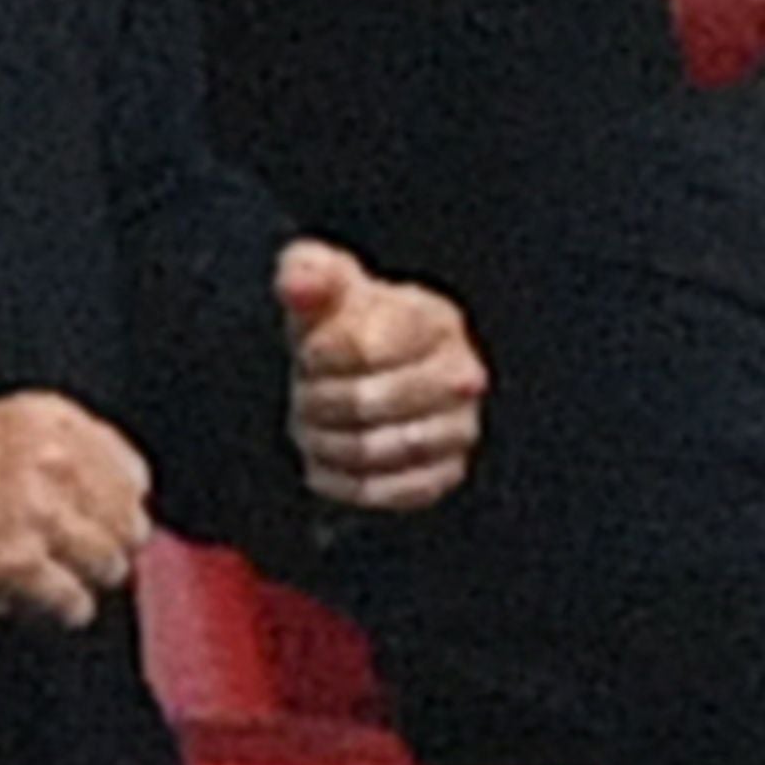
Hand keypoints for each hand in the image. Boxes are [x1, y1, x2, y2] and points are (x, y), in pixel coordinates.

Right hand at [0, 393, 150, 623]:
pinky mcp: (20, 564)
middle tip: (71, 556)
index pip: (132, 470)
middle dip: (102, 544)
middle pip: (128, 522)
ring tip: (43, 578)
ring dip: (81, 579)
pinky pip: (74, 603)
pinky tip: (28, 599)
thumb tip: (101, 494)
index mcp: (44, 419)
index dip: (116, 503)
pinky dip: (55, 611)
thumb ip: (47, 453)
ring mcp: (38, 514)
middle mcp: (50, 461)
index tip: (102, 518)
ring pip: (108, 565)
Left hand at [278, 241, 485, 513]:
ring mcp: (460, 427)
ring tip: (315, 429)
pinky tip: (329, 464)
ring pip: (378, 449)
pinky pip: (393, 491)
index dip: (317, 358)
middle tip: (306, 396)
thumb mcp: (321, 285)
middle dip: (318, 403)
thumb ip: (307, 273)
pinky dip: (348, 483)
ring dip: (328, 443)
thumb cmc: (345, 326)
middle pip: (368, 403)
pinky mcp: (448, 472)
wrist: (366, 372)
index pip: (362, 348)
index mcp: (435, 320)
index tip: (308, 355)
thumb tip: (302, 284)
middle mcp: (462, 374)